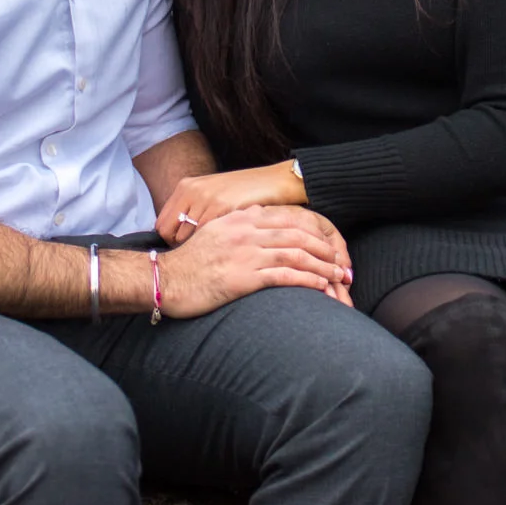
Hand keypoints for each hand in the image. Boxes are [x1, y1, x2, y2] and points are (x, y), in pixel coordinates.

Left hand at [156, 161, 305, 243]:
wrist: (274, 181)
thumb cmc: (244, 192)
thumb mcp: (213, 196)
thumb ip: (194, 209)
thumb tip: (179, 233)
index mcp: (186, 187)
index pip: (162, 224)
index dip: (170, 241)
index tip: (182, 252)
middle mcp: (191, 191)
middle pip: (169, 233)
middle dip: (180, 249)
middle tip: (194, 258)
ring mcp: (206, 198)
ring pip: (186, 237)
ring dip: (196, 250)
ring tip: (206, 258)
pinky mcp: (222, 206)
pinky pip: (207, 235)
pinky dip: (211, 246)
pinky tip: (220, 251)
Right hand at [158, 205, 353, 317]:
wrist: (165, 281)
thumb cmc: (189, 263)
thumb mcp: (214, 233)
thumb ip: (237, 224)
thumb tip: (256, 216)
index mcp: (240, 219)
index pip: (287, 219)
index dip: (312, 231)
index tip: (327, 244)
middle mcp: (246, 232)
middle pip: (297, 235)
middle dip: (324, 249)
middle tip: (340, 262)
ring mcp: (246, 253)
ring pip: (295, 255)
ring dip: (321, 266)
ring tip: (337, 276)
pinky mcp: (244, 277)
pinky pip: (285, 276)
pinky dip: (307, 281)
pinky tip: (320, 288)